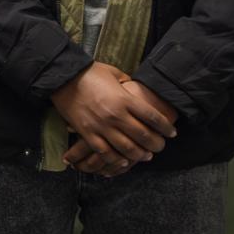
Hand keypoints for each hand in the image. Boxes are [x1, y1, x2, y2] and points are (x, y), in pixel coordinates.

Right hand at [52, 64, 174, 175]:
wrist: (62, 78)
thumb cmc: (89, 73)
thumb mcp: (113, 73)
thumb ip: (127, 83)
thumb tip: (135, 89)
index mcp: (125, 99)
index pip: (153, 117)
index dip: (166, 127)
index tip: (171, 133)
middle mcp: (116, 115)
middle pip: (144, 136)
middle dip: (156, 144)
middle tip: (160, 146)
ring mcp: (101, 126)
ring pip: (127, 148)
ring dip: (139, 155)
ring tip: (145, 155)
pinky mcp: (87, 133)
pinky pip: (105, 152)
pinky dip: (116, 159)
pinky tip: (123, 160)